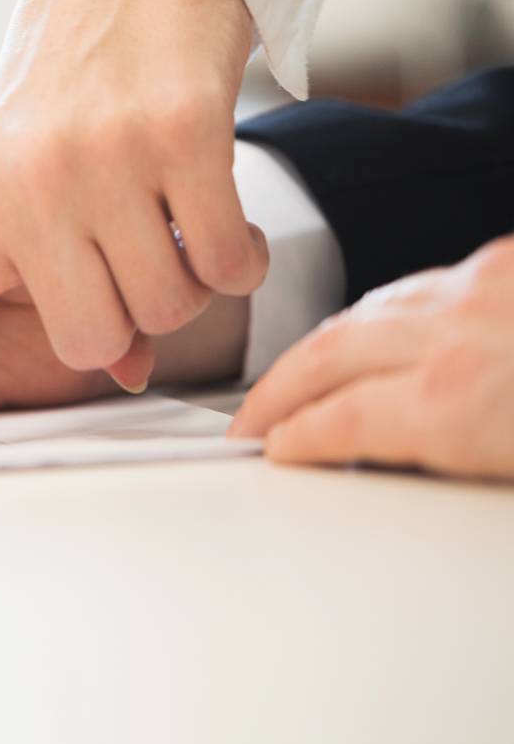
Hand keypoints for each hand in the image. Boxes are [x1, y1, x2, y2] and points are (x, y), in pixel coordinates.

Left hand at [0, 0, 268, 453]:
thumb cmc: (68, 95)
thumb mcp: (22, 178)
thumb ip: (47, 278)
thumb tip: (118, 372)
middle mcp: (22, 185)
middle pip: (88, 339)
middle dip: (122, 315)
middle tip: (123, 248)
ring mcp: (99, 159)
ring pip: (162, 305)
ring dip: (182, 277)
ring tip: (162, 214)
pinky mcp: (179, 134)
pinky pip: (226, 260)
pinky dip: (238, 252)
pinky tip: (212, 203)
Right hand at [229, 237, 513, 480]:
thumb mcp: (513, 483)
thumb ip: (449, 467)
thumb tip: (406, 471)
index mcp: (460, 400)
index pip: (341, 420)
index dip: (297, 438)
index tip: (278, 449)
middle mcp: (458, 330)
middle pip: (329, 354)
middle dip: (278, 389)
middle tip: (255, 417)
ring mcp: (484, 285)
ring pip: (368, 310)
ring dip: (325, 347)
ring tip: (306, 376)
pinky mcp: (509, 260)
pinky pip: (422, 284)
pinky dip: (384, 312)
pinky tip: (384, 327)